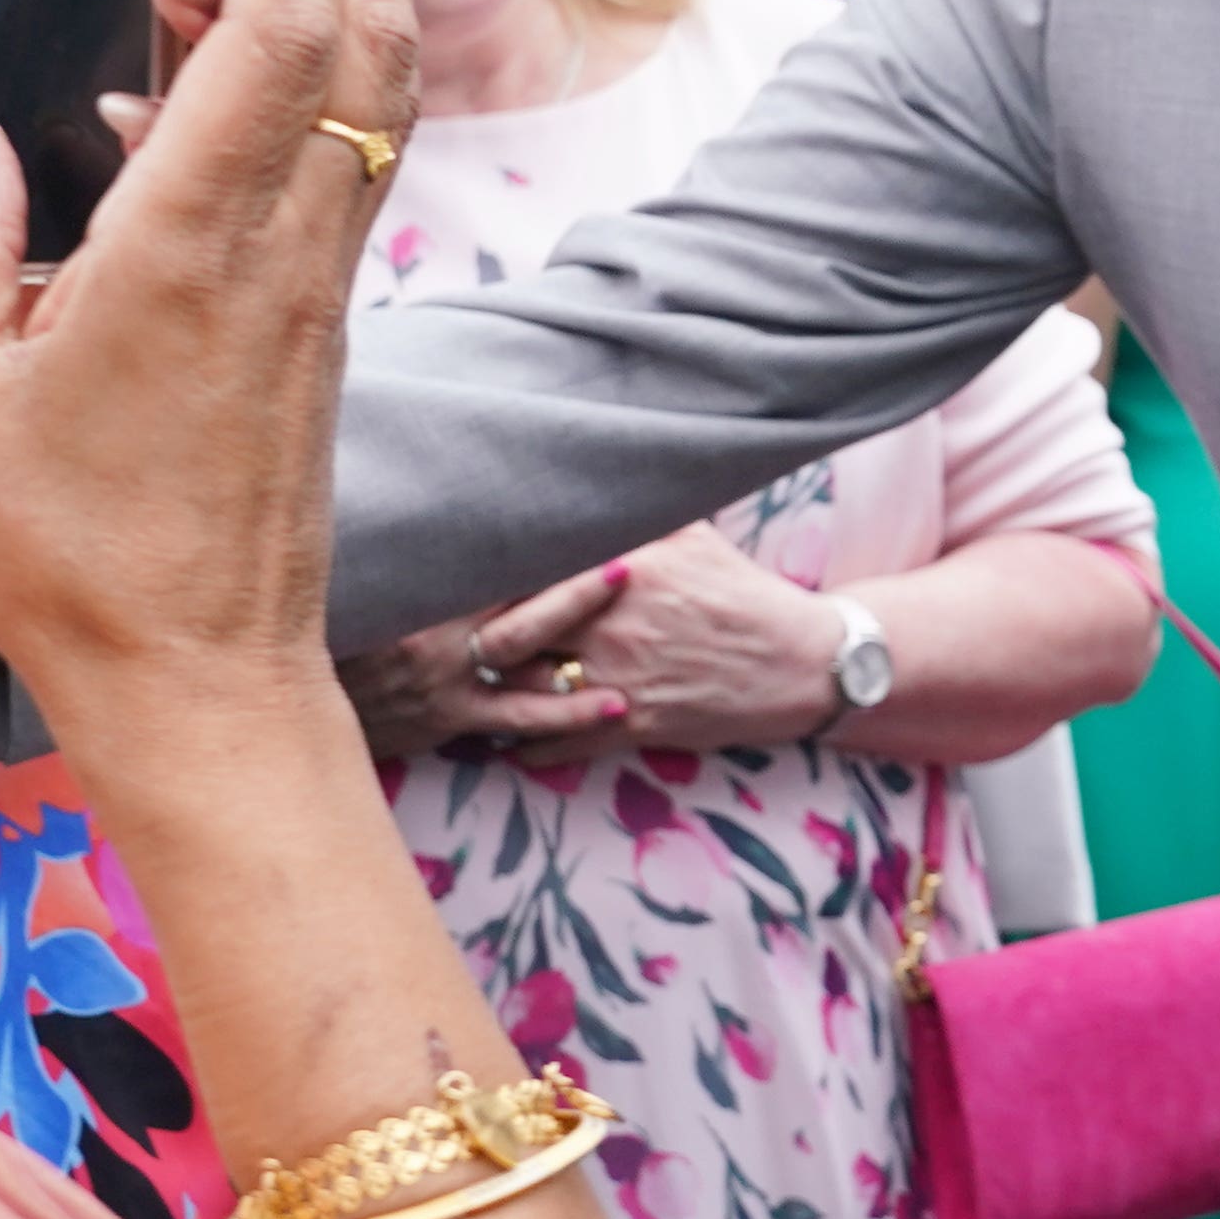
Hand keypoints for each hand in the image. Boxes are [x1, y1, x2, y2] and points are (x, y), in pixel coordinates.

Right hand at [0, 0, 417, 710]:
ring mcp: (318, 273)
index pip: (280, 32)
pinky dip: (340, 44)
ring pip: (378, 79)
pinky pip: (355, 141)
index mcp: (190, 245)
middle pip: (360, 25)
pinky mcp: (324, 305)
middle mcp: (283, 241)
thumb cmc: (60, 556)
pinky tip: (292, 5)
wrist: (196, 679)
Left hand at [376, 529, 845, 754]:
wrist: (800, 663)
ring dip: (484, 695)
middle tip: (419, 636)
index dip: (480, 576)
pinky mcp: (635, 726)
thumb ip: (635, 511)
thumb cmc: (743, 593)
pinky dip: (524, 746)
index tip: (441, 572)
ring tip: (442, 689)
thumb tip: (592, 472)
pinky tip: (494, 740)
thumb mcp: (693, 535)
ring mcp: (621, 680)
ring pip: (528, 692)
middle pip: (516, 633)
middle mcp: (612, 627)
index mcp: (623, 572)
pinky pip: (562, 743)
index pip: (530, 572)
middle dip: (466, 638)